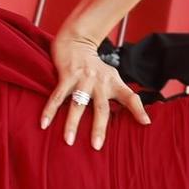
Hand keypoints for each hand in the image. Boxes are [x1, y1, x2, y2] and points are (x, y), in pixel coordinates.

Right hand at [43, 33, 148, 148]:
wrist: (76, 41)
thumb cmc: (95, 67)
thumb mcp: (112, 77)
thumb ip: (122, 95)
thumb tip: (139, 117)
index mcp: (113, 83)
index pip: (130, 97)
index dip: (138, 109)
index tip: (145, 123)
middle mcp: (99, 82)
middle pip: (101, 108)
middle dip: (99, 127)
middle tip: (96, 147)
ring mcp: (82, 79)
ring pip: (78, 104)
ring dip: (72, 123)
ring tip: (68, 141)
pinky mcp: (66, 76)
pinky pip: (57, 96)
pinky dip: (50, 110)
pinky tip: (44, 124)